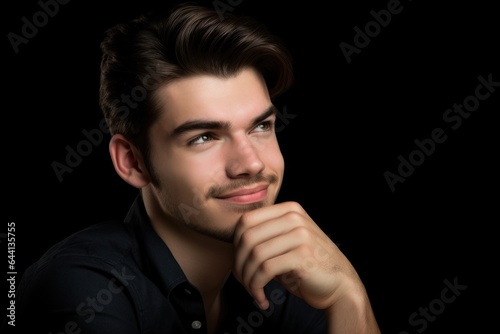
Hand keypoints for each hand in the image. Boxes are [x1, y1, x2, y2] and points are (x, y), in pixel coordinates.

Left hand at [232, 201, 362, 310]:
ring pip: (255, 254)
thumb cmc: (307, 266)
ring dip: (247, 279)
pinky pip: (265, 269)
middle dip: (238, 263)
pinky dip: (257, 287)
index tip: (238, 265)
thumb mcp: (285, 244)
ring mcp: (300, 234)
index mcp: (288, 209)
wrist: (340, 284)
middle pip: (247, 236)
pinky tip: (262, 298)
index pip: (245, 220)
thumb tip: (233, 247)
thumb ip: (264, 237)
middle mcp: (294, 217)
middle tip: (242, 282)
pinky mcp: (303, 254)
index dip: (235, 245)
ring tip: (253, 291)